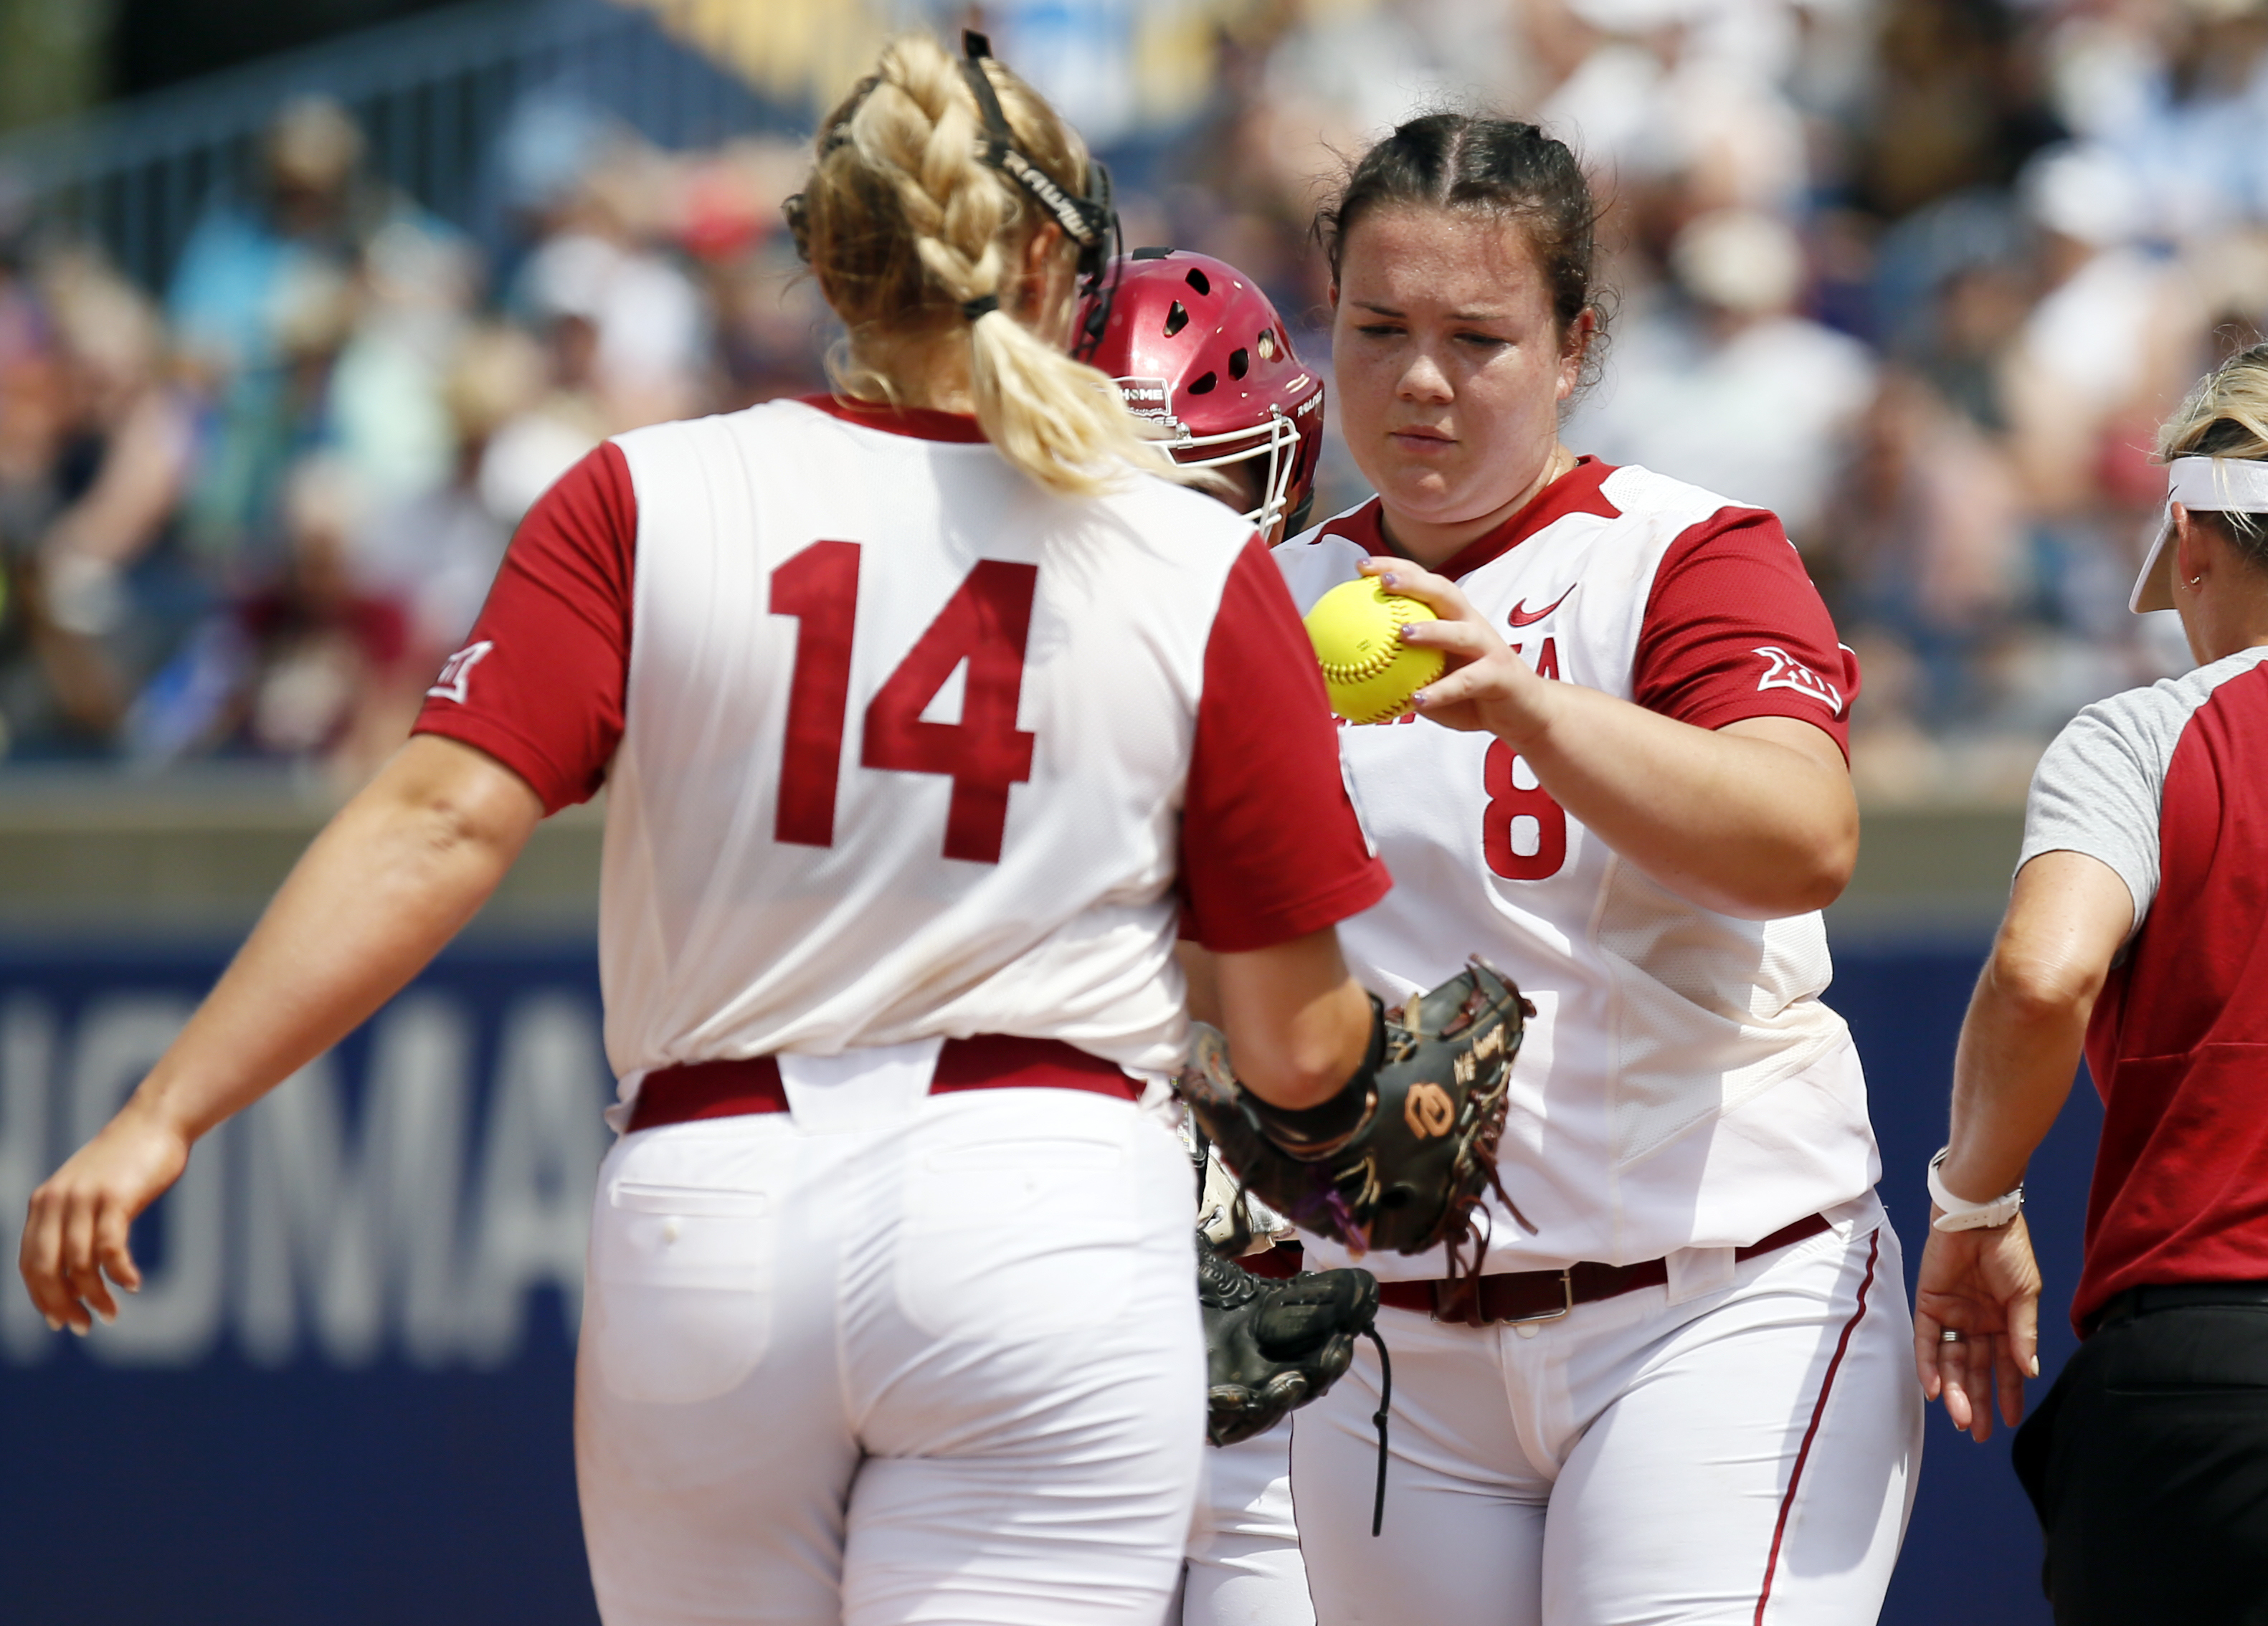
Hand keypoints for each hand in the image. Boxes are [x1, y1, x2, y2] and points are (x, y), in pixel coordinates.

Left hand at [19, 1098, 191, 1333]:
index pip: (29, 1264)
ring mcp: (85, 1199)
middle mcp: (56, 1201)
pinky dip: (119, 1273)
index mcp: (43, 1203)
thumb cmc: (127, 1161)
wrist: (155, 1121)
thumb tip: (73, 1276)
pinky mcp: (115, 1198)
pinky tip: (132, 1285)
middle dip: (62, 1305)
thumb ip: (73, 1224)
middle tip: (83, 1327)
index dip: (42, 1298)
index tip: (61, 1322)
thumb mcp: (88, 1192)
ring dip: (95, 1297)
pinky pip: (110, 1249)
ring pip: (80, 1264)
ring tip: (112, 1313)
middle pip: (47, 1269)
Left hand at [1360, 559, 1556, 742]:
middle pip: (1443, 592)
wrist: (1523, 713)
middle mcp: (1471, 625)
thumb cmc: (1470, 694)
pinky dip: (1442, 690)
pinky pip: (1468, 681)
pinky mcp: (1500, 675)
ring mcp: (1488, 648)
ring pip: (1460, 631)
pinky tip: (1417, 700)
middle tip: (1380, 582)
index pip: (1423, 583)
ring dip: (1432, 630)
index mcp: (1453, 619)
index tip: (1360, 566)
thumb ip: (1398, 674)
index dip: (1395, 569)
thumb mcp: (1430, 681)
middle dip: (1412, 582)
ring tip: (1403, 633)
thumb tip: (1346, 680)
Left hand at [1914, 1212, 2041, 1441]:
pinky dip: (1929, 1366)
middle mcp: (1976, 1322)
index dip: (2008, 1394)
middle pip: (1975, 1370)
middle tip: (1978, 1433)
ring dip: (1955, 1391)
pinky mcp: (1928, 1303)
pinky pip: (1926, 1341)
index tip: (2009, 1422)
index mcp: (2004, 1321)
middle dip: (1978, 1402)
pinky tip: (1936, 1391)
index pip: (2005, 1366)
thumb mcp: (2025, 1295)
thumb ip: (2023, 1333)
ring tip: (1962, 1420)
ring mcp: (1952, 1314)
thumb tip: (2029, 1371)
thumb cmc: (2009, 1250)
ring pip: (1951, 1362)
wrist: (1979, 1215)